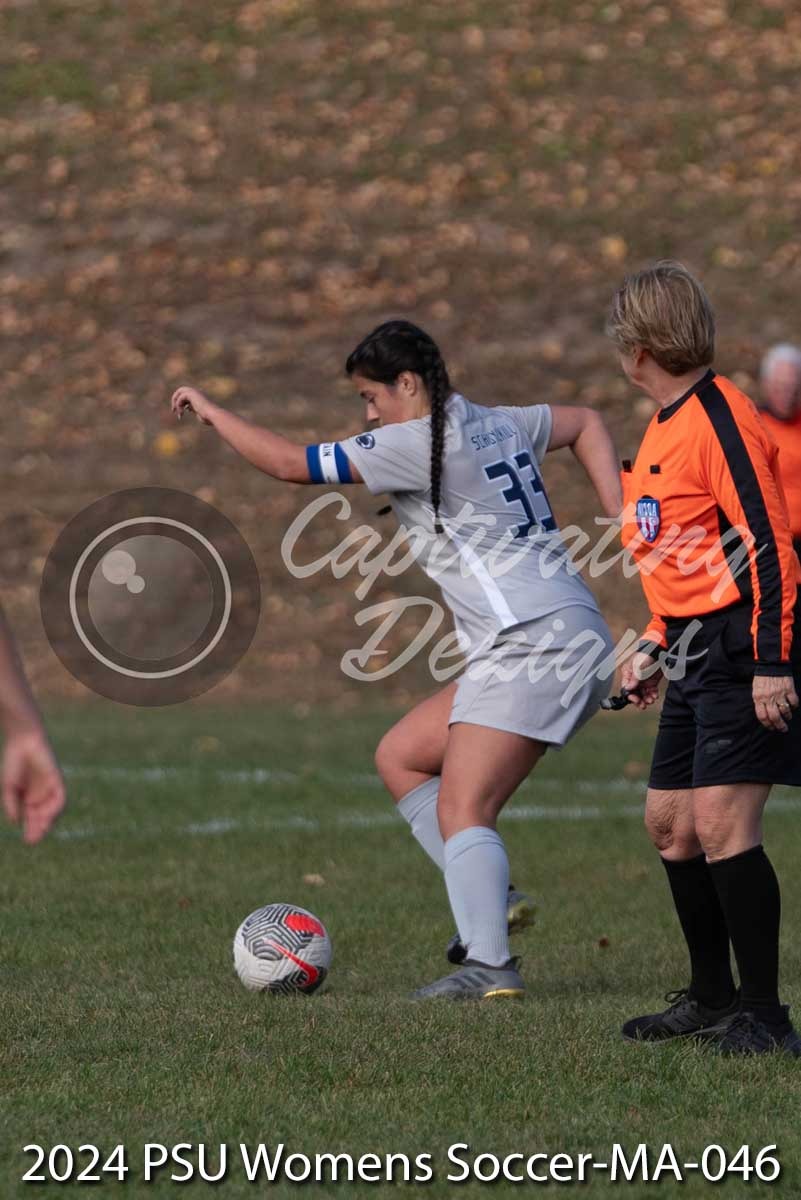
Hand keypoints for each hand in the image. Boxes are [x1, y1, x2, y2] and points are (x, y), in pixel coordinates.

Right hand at [3, 727, 65, 843]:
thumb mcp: (9, 787)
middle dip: (39, 829)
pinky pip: (60, 798)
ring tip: (40, 830)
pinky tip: (46, 815)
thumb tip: (16, 822)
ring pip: (52, 810)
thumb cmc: (13, 762)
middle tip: (33, 841)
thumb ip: (11, 804)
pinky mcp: (57, 780)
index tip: (28, 841)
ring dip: (47, 821)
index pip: (32, 819)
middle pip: (43, 817)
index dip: (31, 830)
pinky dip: (54, 808)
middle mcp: (41, 795)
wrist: (22, 741)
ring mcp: (50, 788)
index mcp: (28, 798)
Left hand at [171, 385, 216, 425]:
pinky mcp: (191, 394)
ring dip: (176, 404)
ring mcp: (194, 392)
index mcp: (199, 395)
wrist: (212, 415)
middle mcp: (196, 392)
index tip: (179, 413)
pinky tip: (181, 413)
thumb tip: (187, 408)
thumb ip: (193, 408)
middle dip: (175, 400)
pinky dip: (178, 406)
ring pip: (179, 393)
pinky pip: (180, 398)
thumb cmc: (208, 417)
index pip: (186, 395)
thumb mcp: (199, 412)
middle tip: (173, 410)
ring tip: (179, 414)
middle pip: (180, 390)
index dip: (181, 403)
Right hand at [620, 650, 663, 710]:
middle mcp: (634, 679)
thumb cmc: (645, 655)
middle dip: (639, 700)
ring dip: (646, 699)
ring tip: (650, 700)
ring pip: (643, 694)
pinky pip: (650, 692)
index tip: (635, 700)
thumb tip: (628, 688)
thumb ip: (634, 678)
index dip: (630, 696)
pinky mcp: (651, 682)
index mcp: (627, 674)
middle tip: (643, 705)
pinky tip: (654, 695)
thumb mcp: (638, 666)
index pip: (626, 688)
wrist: (658, 652)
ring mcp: (643, 681)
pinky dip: (652, 695)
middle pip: (634, 693)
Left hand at [753, 674, 798, 732]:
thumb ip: (759, 701)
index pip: (762, 716)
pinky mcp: (789, 689)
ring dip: (787, 716)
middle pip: (774, 717)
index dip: (767, 724)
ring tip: (787, 718)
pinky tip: (793, 707)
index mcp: (759, 697)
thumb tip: (764, 714)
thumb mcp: (756, 690)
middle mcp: (769, 697)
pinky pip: (794, 702)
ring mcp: (780, 694)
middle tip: (782, 729)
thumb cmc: (762, 677)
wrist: (771, 663)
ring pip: (785, 711)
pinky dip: (794, 706)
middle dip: (779, 726)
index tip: (771, 727)